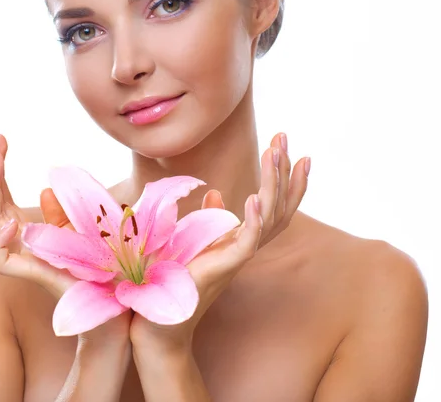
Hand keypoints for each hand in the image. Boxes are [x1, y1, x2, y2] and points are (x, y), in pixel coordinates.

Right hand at [0, 134, 132, 341]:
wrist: (119, 300)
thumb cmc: (105, 262)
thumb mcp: (85, 225)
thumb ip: (64, 209)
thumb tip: (44, 188)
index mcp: (34, 228)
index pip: (5, 196)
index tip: (0, 139)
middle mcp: (25, 241)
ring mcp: (28, 256)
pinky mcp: (35, 274)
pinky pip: (2, 262)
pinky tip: (9, 224)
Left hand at [129, 132, 309, 350]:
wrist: (161, 319)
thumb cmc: (176, 278)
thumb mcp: (196, 238)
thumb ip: (211, 218)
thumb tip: (217, 194)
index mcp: (241, 237)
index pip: (275, 205)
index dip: (288, 180)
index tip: (296, 151)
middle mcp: (246, 246)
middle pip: (279, 205)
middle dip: (284, 170)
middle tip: (283, 137)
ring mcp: (238, 257)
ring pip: (269, 217)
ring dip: (272, 183)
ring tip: (275, 153)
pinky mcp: (225, 267)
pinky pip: (248, 242)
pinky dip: (254, 220)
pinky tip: (254, 196)